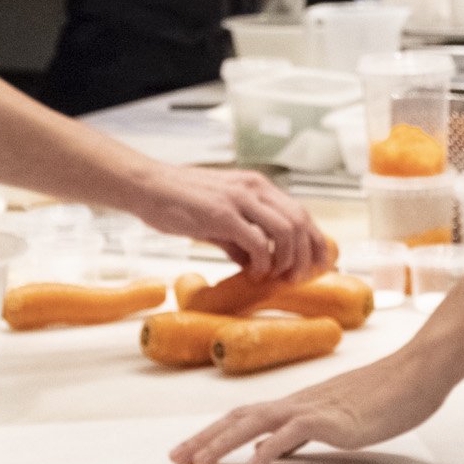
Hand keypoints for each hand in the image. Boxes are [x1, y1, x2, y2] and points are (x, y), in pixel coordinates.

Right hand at [130, 163, 330, 279]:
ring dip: (287, 260)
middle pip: (300, 222)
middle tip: (299, 278)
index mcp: (257, 186)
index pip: (300, 212)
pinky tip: (253, 272)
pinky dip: (262, 262)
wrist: (148, 187)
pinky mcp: (222, 213)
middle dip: (306, 255)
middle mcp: (254, 188)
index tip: (316, 264)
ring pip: (286, 231)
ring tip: (276, 276)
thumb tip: (253, 263)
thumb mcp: (218, 217)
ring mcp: (239, 199)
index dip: (314, 241)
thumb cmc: (178, 201)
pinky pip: (257, 241)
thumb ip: (239, 238)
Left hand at [172, 345, 453, 463]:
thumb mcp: (338, 419)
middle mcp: (299, 402)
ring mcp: (316, 408)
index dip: (214, 433)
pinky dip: (273, 446)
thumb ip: (304, 433)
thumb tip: (272, 451)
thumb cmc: (387, 394)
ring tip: (200, 462)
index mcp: (298, 403)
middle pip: (240, 417)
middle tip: (176, 459)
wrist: (419, 370)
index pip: (245, 417)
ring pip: (258, 422)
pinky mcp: (336, 419)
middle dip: (205, 439)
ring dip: (225, 442)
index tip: (188, 452)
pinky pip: (297, 431)